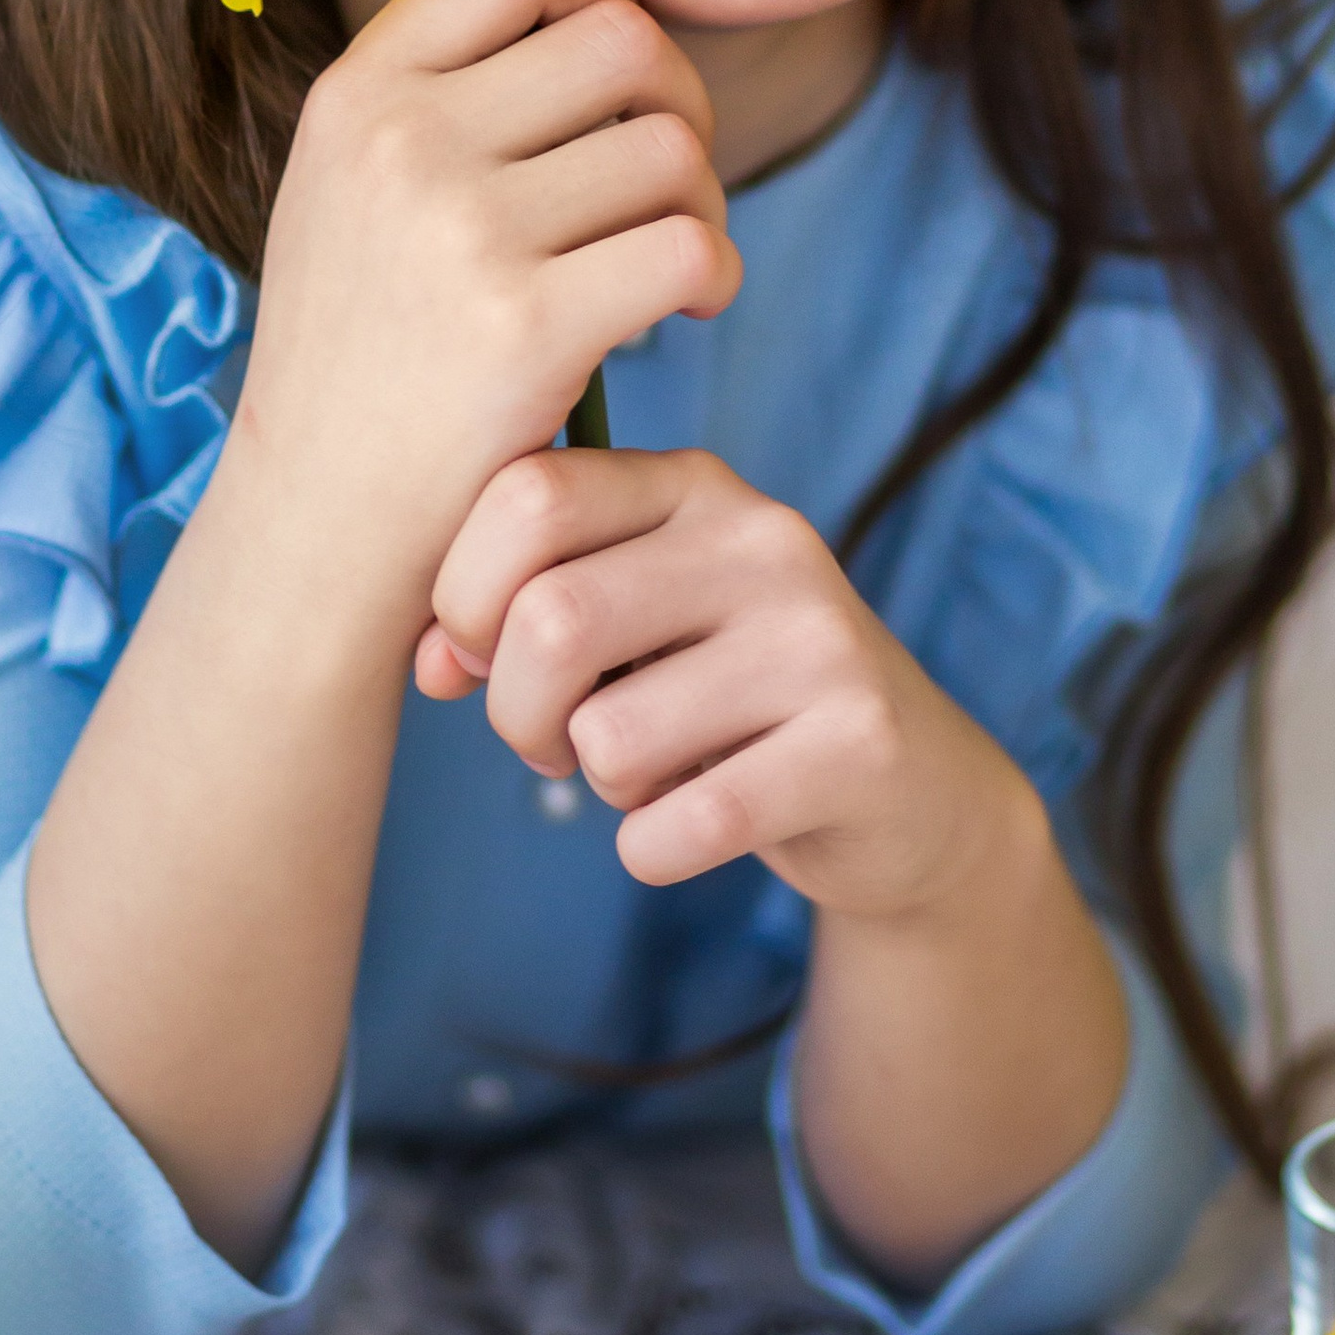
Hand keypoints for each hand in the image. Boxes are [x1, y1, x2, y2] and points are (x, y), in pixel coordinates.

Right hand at [225, 0, 740, 629]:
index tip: (614, 72)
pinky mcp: (528, 325)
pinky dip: (716, 274)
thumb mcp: (350, 184)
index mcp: (359, 92)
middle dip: (676, 102)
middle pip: (623, 37)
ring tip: (664, 260)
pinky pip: (691, 246)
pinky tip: (685, 308)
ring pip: (672, 146)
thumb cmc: (364, 349)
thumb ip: (445, 87)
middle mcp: (402, 141)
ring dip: (700, 202)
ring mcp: (462, 231)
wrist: (323, 521)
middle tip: (662, 181)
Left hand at [418, 447, 1038, 921]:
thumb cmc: (724, 693)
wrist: (906, 786)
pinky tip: (695, 825)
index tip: (477, 655)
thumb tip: (428, 661)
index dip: (463, 595)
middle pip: (551, 620)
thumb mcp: (629, 623)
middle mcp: (763, 538)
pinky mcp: (857, 743)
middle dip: (518, 713)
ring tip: (652, 771)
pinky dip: (654, 849)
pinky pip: (680, 826)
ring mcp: (819, 638)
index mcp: (693, 485)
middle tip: (552, 741)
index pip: (527, 492)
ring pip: (608, 736)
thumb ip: (516, 614)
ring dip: (600, 783)